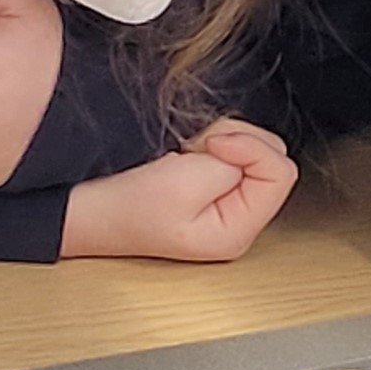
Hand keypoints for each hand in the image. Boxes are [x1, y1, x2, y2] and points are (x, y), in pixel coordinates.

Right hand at [60, 119, 297, 261]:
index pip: (279, 171)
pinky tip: (184, 156)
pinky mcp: (213, 184)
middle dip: (235, 141)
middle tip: (193, 153)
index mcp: (239, 230)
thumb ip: (237, 163)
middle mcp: (240, 218)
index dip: (248, 147)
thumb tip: (253, 147)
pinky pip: (231, 149)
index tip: (211, 148)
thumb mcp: (188, 183)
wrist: (90, 207)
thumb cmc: (128, 207)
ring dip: (218, 139)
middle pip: (269, 155)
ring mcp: (227, 201)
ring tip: (184, 156)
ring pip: (251, 146)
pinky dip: (209, 142)